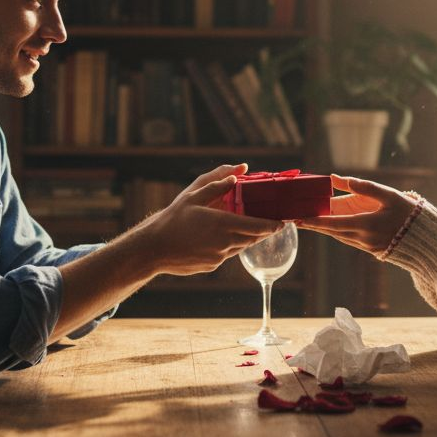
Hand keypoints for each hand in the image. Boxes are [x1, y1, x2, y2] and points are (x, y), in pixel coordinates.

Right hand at [133, 164, 283, 276]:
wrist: (154, 249)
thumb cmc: (173, 219)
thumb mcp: (193, 195)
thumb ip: (218, 182)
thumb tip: (238, 171)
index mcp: (223, 224)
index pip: (258, 226)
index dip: (273, 225)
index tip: (282, 222)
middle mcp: (225, 242)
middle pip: (254, 237)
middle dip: (263, 230)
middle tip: (270, 222)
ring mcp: (219, 256)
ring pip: (242, 246)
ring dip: (248, 237)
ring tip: (248, 227)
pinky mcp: (212, 265)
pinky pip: (228, 254)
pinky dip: (230, 244)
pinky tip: (221, 237)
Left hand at [295, 174, 418, 257]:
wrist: (427, 241)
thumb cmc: (410, 214)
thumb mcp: (389, 195)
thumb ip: (364, 186)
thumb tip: (337, 179)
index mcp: (366, 224)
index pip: (333, 223)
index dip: (315, 221)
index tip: (299, 219)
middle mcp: (363, 238)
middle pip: (331, 231)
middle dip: (313, 225)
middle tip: (295, 218)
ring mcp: (366, 245)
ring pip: (339, 236)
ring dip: (323, 228)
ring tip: (306, 220)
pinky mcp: (371, 248)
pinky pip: (348, 238)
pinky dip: (336, 231)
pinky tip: (329, 225)